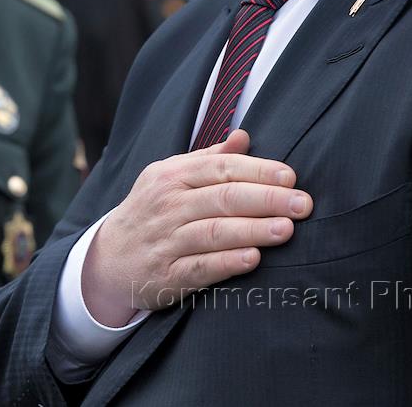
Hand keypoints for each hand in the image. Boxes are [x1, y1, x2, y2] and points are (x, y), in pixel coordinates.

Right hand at [81, 130, 311, 326]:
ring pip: (215, 232)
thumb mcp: (169, 177)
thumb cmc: (151, 211)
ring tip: (287, 229)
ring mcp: (166, 241)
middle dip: (266, 199)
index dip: (258, 171)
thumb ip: (208, 159)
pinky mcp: (167, 275)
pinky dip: (227, 262)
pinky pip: (200, 268)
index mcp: (172, 176)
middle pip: (223, 198)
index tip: (290, 177)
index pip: (220, 168)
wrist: (109, 258)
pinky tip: (253, 259)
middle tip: (303, 204)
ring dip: (253, 229)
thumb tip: (244, 136)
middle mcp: (168, 205)